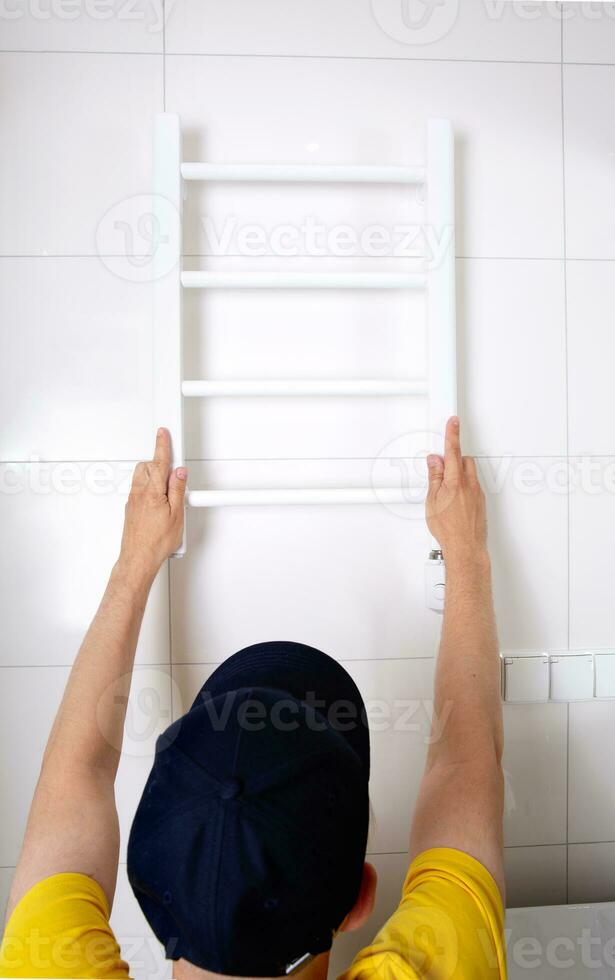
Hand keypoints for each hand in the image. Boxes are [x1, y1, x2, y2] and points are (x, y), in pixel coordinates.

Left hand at [118, 428, 186, 582]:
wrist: (138, 558)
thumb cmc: (156, 542)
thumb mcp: (176, 515)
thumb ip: (177, 490)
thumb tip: (179, 472)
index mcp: (152, 492)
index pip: (159, 462)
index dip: (162, 445)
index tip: (163, 433)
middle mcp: (139, 493)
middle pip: (147, 467)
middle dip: (158, 463)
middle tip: (173, 469)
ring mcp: (133, 501)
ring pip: (141, 477)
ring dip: (153, 475)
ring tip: (168, 486)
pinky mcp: (131, 509)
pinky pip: (139, 490)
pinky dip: (148, 488)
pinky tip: (159, 500)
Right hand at [426, 417, 487, 567]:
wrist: (465, 547)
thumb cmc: (449, 529)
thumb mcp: (432, 501)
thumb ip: (434, 478)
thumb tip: (434, 461)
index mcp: (455, 481)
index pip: (452, 451)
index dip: (452, 434)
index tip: (453, 421)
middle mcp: (469, 484)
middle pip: (463, 460)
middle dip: (453, 459)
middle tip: (440, 466)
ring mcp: (477, 493)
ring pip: (469, 473)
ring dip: (458, 473)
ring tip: (446, 488)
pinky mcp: (481, 501)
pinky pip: (473, 485)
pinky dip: (463, 486)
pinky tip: (455, 499)